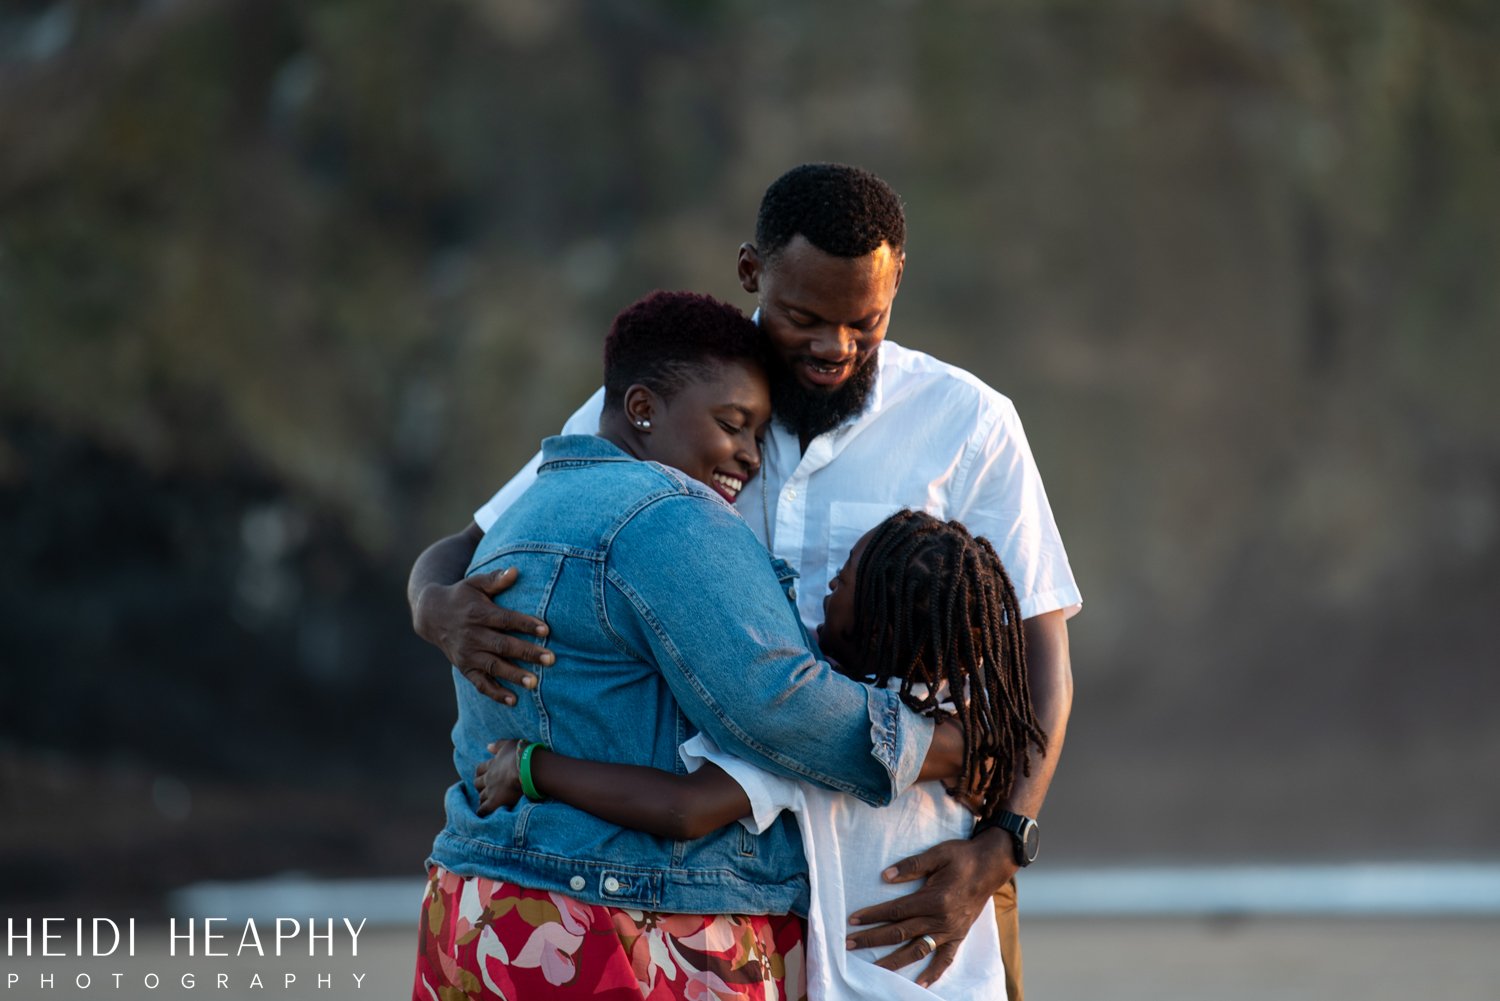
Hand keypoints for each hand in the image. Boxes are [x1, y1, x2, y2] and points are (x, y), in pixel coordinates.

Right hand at [414, 567, 553, 704]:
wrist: (431, 615)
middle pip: (503, 646)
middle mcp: (472, 636)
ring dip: (514, 675)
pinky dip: (495, 693)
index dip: (525, 624)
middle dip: (527, 653)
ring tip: (534, 683)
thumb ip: (495, 579)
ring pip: (493, 667)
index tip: (546, 629)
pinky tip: (513, 700)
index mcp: (478, 614)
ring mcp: (468, 654)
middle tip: (551, 659)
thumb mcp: (475, 583)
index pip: (505, 620)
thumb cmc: (461, 596)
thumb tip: (516, 570)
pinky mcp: (465, 667)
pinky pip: (480, 683)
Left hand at [475, 739, 525, 815]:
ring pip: (481, 797)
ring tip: (487, 802)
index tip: (484, 776)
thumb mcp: (509, 744)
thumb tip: (488, 746)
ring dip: (483, 799)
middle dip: (481, 787)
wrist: (527, 768)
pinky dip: (482, 811)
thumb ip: (498, 745)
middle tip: (486, 790)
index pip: (480, 770)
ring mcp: (490, 790)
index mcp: (491, 765)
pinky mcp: (494, 802)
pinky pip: (483, 809)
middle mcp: (488, 778)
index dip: (481, 773)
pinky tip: (484, 814)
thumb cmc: (521, 754)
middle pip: (477, 784)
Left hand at [846, 830, 1017, 987]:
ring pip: (917, 950)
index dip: (873, 916)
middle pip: (901, 933)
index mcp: (934, 899)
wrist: (991, 866)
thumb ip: (911, 865)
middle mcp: (941, 919)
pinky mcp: (959, 936)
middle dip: (873, 939)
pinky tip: (919, 984)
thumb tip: (885, 876)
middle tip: (850, 944)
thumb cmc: (962, 856)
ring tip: (874, 969)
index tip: (853, 920)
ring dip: (894, 961)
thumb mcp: (937, 853)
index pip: (896, 911)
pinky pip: (945, 959)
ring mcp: (951, 931)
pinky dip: (933, 973)